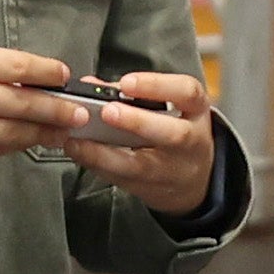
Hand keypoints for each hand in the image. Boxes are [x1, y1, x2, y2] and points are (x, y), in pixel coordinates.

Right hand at [0, 44, 116, 181]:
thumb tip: (37, 80)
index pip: (15, 66)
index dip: (46, 72)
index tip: (65, 75)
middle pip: (22, 103)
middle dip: (57, 109)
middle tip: (81, 113)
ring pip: (15, 132)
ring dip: (44, 133)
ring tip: (66, 131)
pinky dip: (19, 145)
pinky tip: (34, 141)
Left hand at [68, 65, 217, 216]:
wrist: (193, 179)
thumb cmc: (177, 132)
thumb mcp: (171, 106)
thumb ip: (133, 93)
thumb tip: (92, 84)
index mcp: (195, 112)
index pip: (187, 93)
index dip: (157, 86)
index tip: (127, 83)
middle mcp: (189, 143)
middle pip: (172, 134)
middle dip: (137, 122)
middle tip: (107, 111)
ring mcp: (171, 170)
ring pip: (141, 166)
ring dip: (104, 153)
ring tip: (78, 140)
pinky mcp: (151, 190)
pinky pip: (122, 180)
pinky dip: (98, 166)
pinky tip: (80, 154)